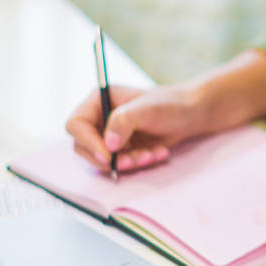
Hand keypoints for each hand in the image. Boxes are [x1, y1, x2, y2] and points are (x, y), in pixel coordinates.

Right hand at [65, 84, 197, 173]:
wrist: (189, 115)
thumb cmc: (168, 104)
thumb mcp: (145, 109)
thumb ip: (123, 122)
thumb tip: (108, 145)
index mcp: (99, 100)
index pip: (76, 125)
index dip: (88, 142)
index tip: (107, 155)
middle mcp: (100, 119)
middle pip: (84, 146)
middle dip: (109, 158)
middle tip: (132, 161)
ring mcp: (110, 136)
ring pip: (103, 160)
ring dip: (127, 162)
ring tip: (151, 155)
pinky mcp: (122, 150)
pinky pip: (120, 165)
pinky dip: (137, 163)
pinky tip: (157, 154)